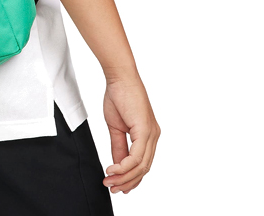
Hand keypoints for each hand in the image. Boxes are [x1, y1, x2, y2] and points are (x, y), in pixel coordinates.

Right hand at [101, 73, 159, 195]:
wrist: (120, 77)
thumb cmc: (118, 95)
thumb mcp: (116, 127)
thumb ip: (118, 146)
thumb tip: (117, 164)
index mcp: (148, 135)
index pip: (142, 164)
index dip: (130, 178)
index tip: (117, 184)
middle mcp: (153, 136)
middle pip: (143, 169)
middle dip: (127, 182)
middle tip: (112, 187)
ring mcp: (151, 134)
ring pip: (141, 166)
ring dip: (124, 177)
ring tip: (109, 180)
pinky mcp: (146, 130)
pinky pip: (137, 156)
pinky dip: (124, 166)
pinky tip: (113, 169)